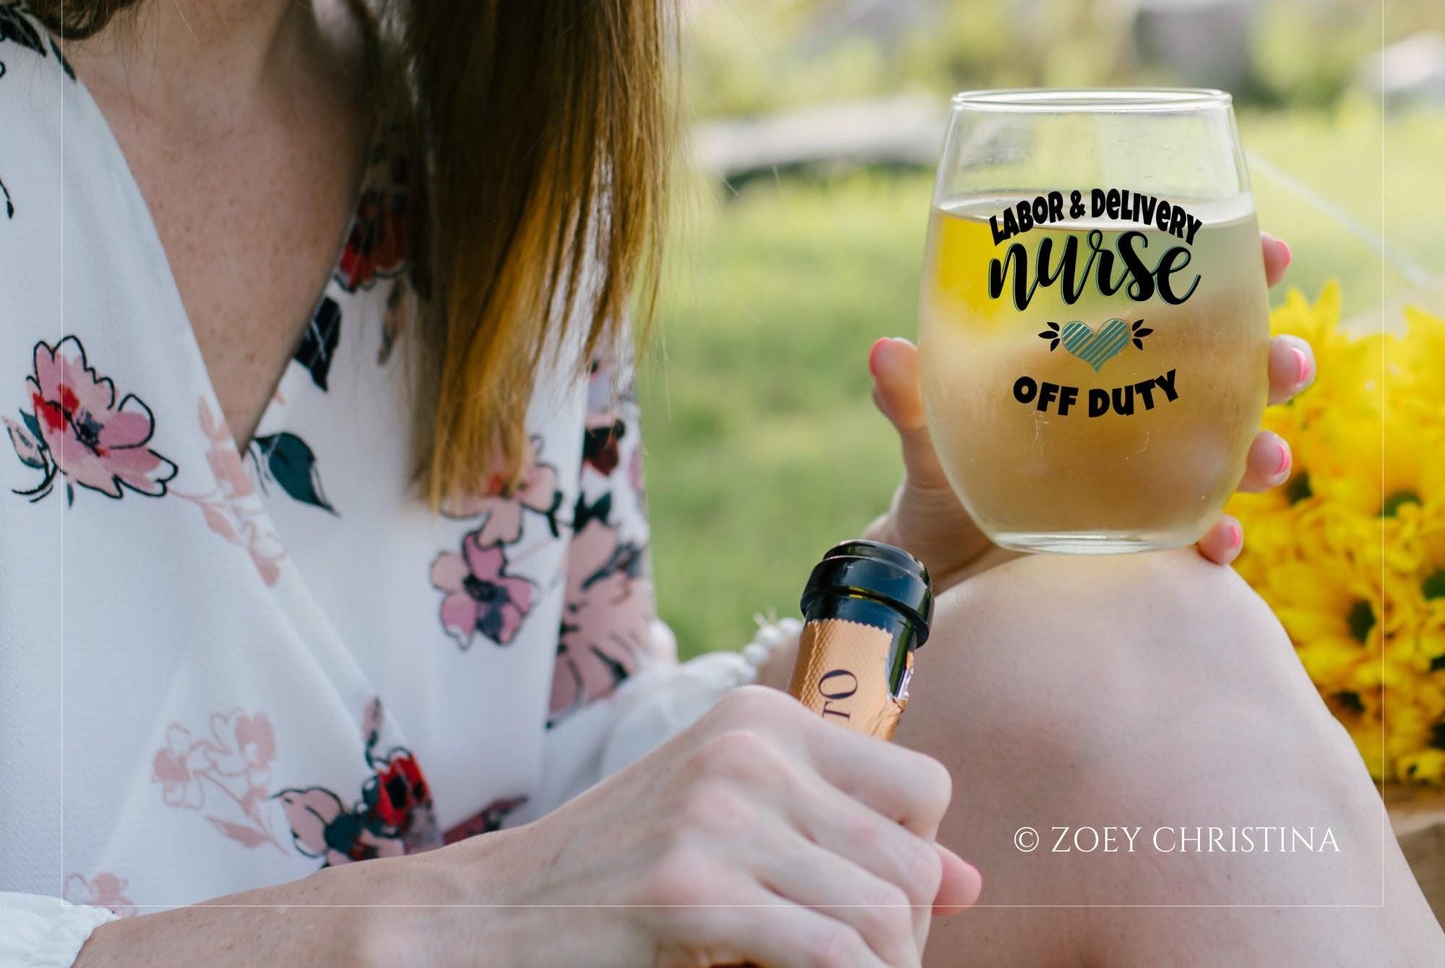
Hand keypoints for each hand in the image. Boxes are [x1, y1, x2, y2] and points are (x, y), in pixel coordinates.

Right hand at [378, 684, 982, 967]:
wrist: (498, 911)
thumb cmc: (623, 869)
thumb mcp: (736, 824)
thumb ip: (845, 837)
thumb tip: (970, 881)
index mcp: (766, 718)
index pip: (923, 786)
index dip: (923, 862)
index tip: (886, 912)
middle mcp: (752, 748)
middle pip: (912, 859)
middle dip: (911, 936)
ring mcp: (720, 813)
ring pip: (887, 913)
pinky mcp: (691, 887)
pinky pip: (833, 953)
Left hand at [866, 232, 1314, 588]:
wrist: (939, 563)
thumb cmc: (941, 472)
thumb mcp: (927, 431)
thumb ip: (910, 397)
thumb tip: (885, 352)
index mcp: (1093, 361)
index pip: (1173, 304)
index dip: (1233, 272)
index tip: (1274, 252)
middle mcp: (1133, 410)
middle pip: (1225, 374)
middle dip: (1272, 360)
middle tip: (1287, 359)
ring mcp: (1146, 475)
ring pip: (1229, 451)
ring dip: (1261, 450)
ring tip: (1267, 458)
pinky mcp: (1144, 537)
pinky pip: (1197, 534)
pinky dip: (1216, 536)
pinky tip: (1218, 543)